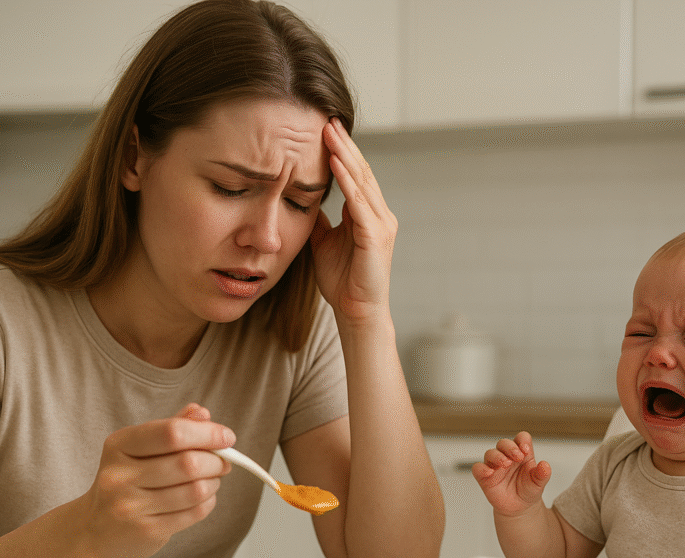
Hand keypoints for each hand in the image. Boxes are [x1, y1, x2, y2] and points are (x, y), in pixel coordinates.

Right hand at [78, 403, 234, 557]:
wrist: (93, 531)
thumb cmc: (125, 482)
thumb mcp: (138, 449)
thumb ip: (171, 427)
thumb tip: (202, 413)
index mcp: (119, 445)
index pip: (172, 432)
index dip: (208, 433)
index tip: (227, 437)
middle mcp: (120, 475)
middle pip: (188, 462)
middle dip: (216, 461)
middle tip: (224, 461)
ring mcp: (130, 506)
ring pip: (196, 490)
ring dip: (214, 482)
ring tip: (212, 480)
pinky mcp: (145, 531)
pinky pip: (194, 513)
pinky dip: (208, 502)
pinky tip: (202, 498)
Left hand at [310, 118, 397, 323]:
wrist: (356, 312)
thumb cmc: (342, 281)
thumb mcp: (323, 242)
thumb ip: (319, 220)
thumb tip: (303, 199)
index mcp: (367, 215)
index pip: (355, 175)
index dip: (340, 152)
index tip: (324, 129)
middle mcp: (379, 215)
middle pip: (361, 171)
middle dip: (344, 145)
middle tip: (327, 118)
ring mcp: (381, 224)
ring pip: (362, 182)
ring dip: (344, 156)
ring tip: (330, 132)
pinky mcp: (376, 236)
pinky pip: (359, 203)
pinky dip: (347, 182)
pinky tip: (334, 163)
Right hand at [472, 431, 551, 516]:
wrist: (520, 508)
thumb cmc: (528, 490)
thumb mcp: (538, 483)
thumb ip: (542, 474)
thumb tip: (545, 465)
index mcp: (522, 454)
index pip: (520, 438)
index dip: (522, 440)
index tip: (526, 450)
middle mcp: (507, 457)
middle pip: (504, 443)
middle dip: (510, 447)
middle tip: (518, 457)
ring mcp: (495, 466)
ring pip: (490, 453)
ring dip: (497, 456)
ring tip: (506, 464)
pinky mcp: (485, 477)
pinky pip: (478, 468)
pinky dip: (482, 469)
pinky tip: (490, 473)